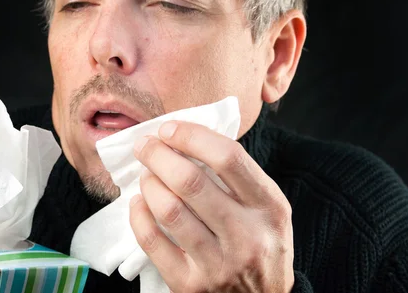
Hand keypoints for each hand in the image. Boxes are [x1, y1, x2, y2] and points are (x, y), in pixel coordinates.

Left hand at [129, 121, 293, 292]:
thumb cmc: (260, 245)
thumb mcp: (267, 209)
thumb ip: (238, 177)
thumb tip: (187, 137)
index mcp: (269, 207)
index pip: (228, 157)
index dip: (191, 136)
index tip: (169, 129)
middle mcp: (247, 236)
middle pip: (191, 181)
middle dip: (158, 155)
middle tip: (145, 145)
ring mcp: (218, 264)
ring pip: (169, 209)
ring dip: (148, 183)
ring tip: (146, 175)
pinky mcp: (190, 285)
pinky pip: (152, 241)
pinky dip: (138, 215)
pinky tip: (138, 203)